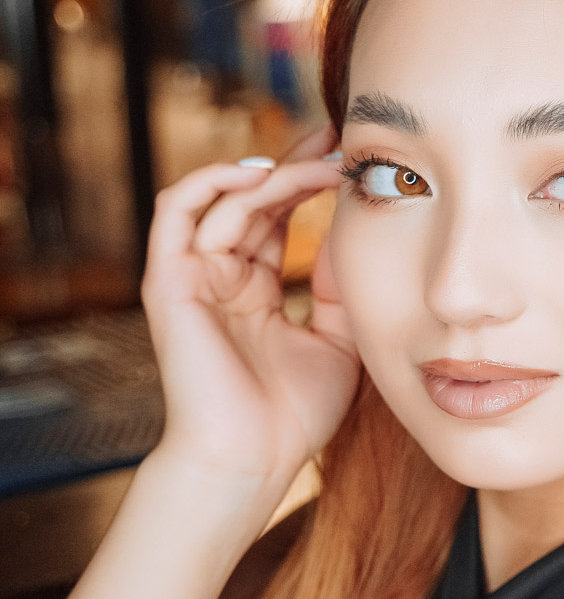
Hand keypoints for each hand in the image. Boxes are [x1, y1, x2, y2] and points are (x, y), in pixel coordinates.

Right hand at [140, 123, 359, 496]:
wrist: (251, 460)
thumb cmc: (294, 413)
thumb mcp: (338, 339)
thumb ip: (340, 288)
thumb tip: (358, 233)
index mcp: (256, 291)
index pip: (279, 219)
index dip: (312, 184)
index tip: (354, 161)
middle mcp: (222, 278)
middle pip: (254, 200)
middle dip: (297, 164)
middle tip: (340, 138)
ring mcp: (194, 277)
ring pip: (224, 200)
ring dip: (273, 175)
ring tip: (320, 161)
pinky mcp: (170, 282)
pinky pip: (177, 212)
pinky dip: (212, 183)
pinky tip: (259, 174)